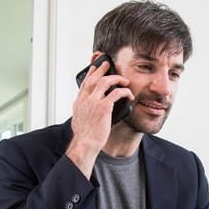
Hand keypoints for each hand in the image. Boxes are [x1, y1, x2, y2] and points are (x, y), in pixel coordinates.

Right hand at [67, 61, 133, 177]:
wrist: (85, 144)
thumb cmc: (84, 137)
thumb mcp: (80, 120)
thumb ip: (85, 112)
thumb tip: (91, 110)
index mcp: (79, 102)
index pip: (85, 84)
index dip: (90, 74)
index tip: (95, 67)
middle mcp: (85, 99)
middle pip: (94, 78)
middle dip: (102, 69)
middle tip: (108, 63)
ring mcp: (94, 102)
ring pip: (105, 82)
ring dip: (116, 78)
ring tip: (124, 80)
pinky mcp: (104, 107)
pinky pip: (117, 94)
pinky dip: (124, 92)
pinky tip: (129, 94)